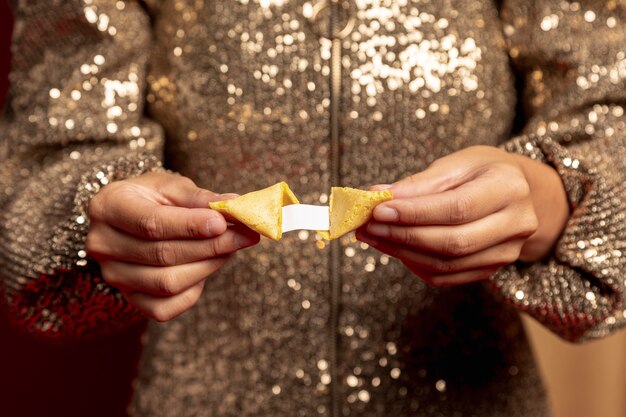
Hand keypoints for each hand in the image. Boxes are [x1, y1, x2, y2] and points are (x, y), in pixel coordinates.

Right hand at [86, 172, 258, 320]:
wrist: (131, 218)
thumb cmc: (152, 197)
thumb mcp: (170, 186)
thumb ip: (198, 197)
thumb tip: (233, 205)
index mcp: (108, 207)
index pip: (152, 223)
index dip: (190, 226)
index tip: (224, 223)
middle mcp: (103, 244)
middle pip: (163, 255)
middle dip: (211, 246)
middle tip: (245, 235)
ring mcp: (114, 275)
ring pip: (168, 283)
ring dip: (208, 266)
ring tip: (230, 248)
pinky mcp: (130, 298)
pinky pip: (166, 307)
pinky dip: (193, 291)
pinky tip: (206, 268)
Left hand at [356, 145, 568, 285]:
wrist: (520, 193)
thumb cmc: (483, 172)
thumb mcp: (457, 164)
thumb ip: (420, 183)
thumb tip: (377, 196)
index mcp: (509, 188)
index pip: (457, 207)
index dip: (415, 213)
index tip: (377, 209)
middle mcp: (517, 224)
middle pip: (453, 241)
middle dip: (403, 235)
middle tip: (368, 225)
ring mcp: (507, 253)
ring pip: (447, 264)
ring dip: (402, 252)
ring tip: (372, 236)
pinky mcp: (492, 269)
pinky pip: (447, 276)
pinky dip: (415, 265)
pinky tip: (394, 248)